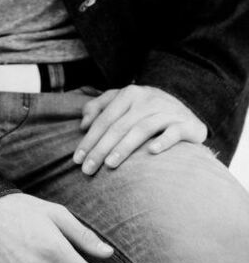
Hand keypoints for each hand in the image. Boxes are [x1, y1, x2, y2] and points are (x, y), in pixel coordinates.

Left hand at [74, 83, 207, 174]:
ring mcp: (167, 111)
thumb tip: (83, 124)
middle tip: (88, 168)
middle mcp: (148, 99)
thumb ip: (100, 108)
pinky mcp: (186, 124)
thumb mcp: (122, 102)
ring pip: (142, 129)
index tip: (77, 159)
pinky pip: (174, 133)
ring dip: (125, 147)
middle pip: (119, 126)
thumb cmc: (146, 109)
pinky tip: (151, 152)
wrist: (186, 108)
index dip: (89, 139)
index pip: (105, 119)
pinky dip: (163, 141)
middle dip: (101, 148)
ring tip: (110, 165)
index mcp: (129, 93)